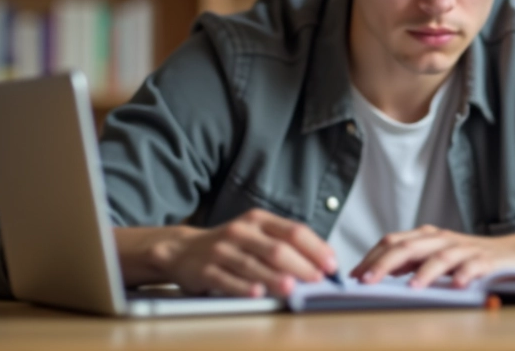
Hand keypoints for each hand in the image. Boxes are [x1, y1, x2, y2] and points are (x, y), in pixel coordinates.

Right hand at [148, 209, 336, 297]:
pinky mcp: (206, 270)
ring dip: (275, 278)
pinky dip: (243, 288)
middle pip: (277, 249)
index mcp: (259, 219)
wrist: (182, 250)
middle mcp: (242, 231)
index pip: (294, 231)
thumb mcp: (257, 235)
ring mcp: (223, 250)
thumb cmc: (231, 246)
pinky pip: (227, 280)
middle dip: (301, 266)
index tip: (332, 265)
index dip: (316, 248)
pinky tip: (257, 294)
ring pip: (254, 265)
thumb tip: (324, 262)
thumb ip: (285, 244)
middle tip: (318, 281)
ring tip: (293, 288)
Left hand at [350, 225, 514, 288]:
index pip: (393, 241)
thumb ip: (407, 262)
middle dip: (385, 263)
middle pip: (409, 247)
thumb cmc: (465, 259)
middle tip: (368, 282)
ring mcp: (464, 250)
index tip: (354, 276)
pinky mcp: (486, 262)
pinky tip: (457, 286)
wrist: (510, 255)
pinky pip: (474, 266)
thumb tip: (372, 273)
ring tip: (412, 288)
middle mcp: (442, 240)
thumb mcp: (432, 258)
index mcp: (426, 237)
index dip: (372, 257)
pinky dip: (465, 275)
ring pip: (440, 257)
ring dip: (425, 272)